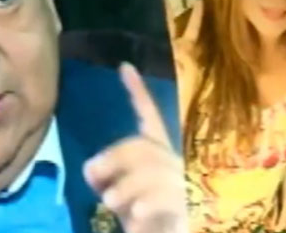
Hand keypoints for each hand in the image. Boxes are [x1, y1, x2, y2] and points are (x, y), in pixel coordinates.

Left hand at [83, 63, 186, 232]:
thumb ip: (108, 180)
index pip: (150, 118)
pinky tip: (137, 216)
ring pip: (154, 171)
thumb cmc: (150, 220)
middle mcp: (176, 164)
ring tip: (110, 201)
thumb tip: (90, 167)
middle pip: (144, 146)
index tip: (125, 67)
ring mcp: (188, 184)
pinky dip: (149, 205)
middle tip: (92, 173)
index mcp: (160, 156)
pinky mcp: (195, 208)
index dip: (138, 93)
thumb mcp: (122, 198)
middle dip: (114, 157)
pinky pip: (169, 198)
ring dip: (127, 185)